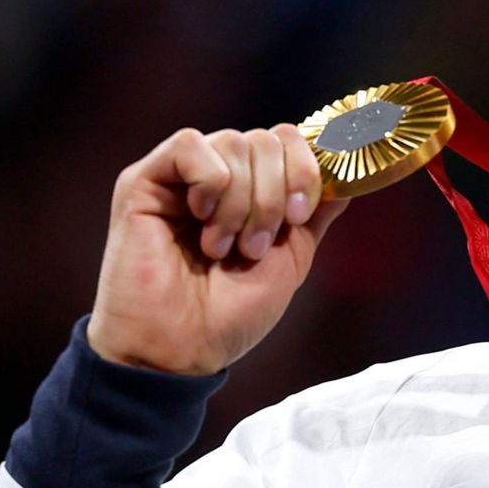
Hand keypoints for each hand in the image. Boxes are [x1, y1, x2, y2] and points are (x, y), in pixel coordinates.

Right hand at [87, 124, 347, 374]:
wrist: (182, 347)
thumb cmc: (231, 312)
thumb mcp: (291, 257)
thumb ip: (315, 212)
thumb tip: (345, 174)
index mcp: (250, 191)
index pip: (287, 140)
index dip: (304, 170)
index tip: (299, 217)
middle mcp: (216, 176)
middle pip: (265, 140)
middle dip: (273, 196)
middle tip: (254, 247)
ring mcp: (180, 177)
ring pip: (234, 143)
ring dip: (241, 202)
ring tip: (224, 248)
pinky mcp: (143, 181)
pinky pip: (189, 144)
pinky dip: (209, 181)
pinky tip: (201, 220)